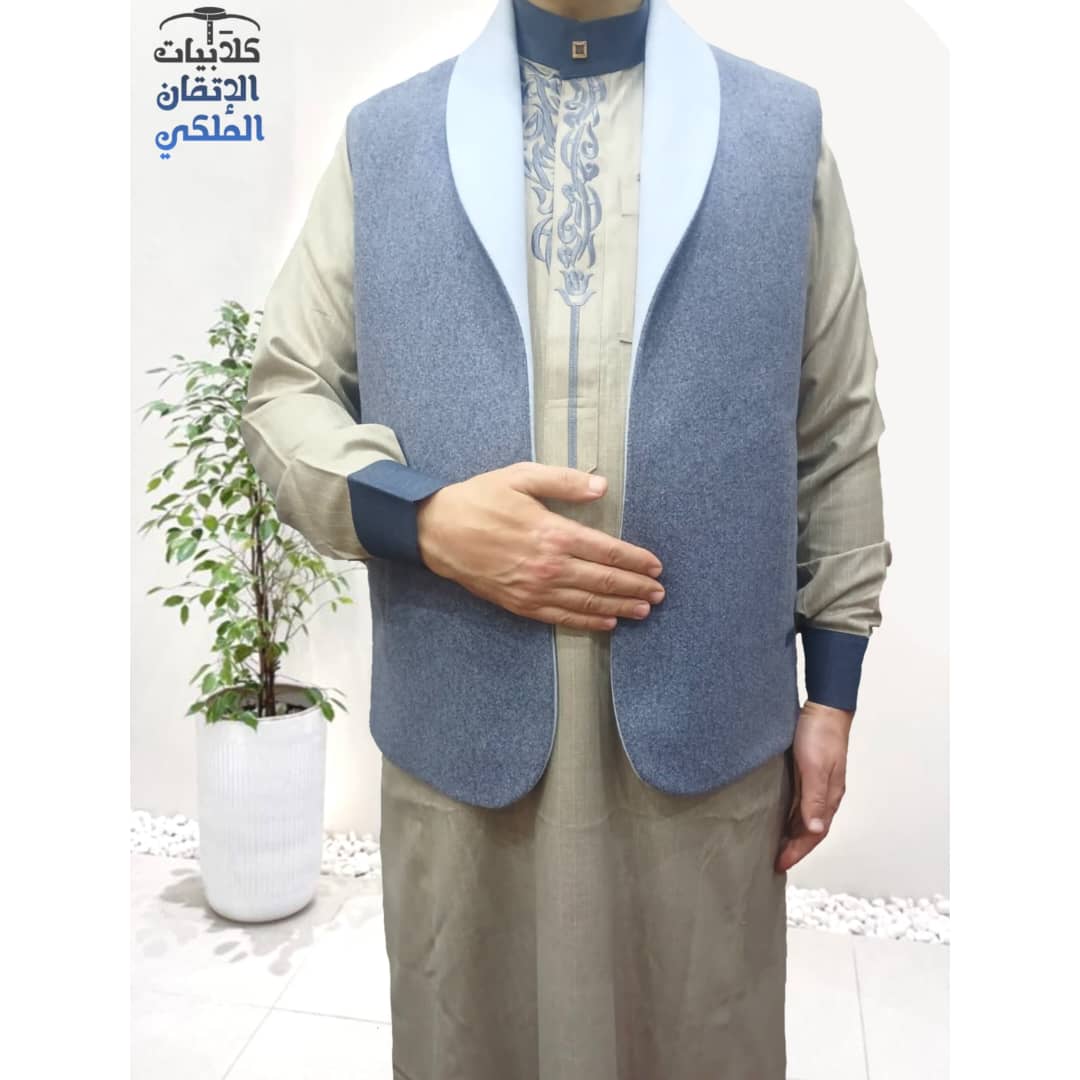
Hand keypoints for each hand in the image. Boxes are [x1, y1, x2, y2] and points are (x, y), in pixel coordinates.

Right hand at [415, 461, 664, 631]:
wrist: (437, 531)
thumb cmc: (480, 499)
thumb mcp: (521, 476)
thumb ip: (564, 481)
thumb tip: (602, 488)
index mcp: (552, 532)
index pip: (606, 551)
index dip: (635, 561)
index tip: (656, 566)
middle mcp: (548, 566)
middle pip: (603, 581)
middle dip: (635, 588)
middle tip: (660, 593)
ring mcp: (534, 589)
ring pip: (587, 603)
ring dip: (620, 607)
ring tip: (644, 610)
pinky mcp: (520, 604)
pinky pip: (561, 617)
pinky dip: (587, 622)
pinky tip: (608, 623)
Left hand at [775, 700, 853, 872]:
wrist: (824, 707)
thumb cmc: (821, 734)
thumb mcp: (814, 767)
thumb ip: (814, 798)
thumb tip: (814, 830)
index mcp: (830, 797)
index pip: (814, 834)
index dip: (797, 851)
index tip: (780, 864)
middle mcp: (825, 794)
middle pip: (809, 829)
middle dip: (794, 847)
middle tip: (774, 860)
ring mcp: (817, 784)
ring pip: (804, 817)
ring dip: (791, 833)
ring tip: (773, 845)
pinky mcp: (807, 773)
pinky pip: (799, 802)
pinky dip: (789, 815)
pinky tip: (777, 816)